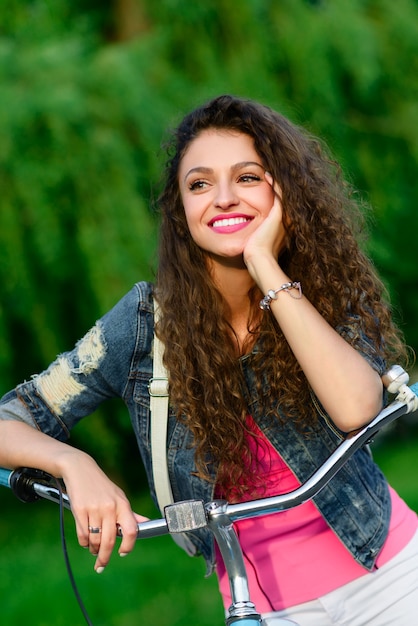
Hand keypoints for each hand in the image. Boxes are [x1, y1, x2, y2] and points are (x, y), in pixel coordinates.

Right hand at [60, 451, 147, 572]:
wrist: (80, 470)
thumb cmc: (101, 486)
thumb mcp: (119, 496)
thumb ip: (130, 514)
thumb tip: (145, 525)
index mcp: (122, 504)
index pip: (131, 530)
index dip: (128, 545)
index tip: (123, 553)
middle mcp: (110, 507)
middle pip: (110, 540)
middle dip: (105, 557)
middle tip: (101, 565)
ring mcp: (94, 509)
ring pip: (95, 540)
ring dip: (94, 549)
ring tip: (94, 550)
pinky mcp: (79, 510)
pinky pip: (82, 535)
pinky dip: (84, 543)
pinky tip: (86, 542)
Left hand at [243, 173, 286, 274]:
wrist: (259, 260)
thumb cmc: (254, 254)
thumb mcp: (255, 241)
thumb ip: (255, 232)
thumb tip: (241, 227)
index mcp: (284, 227)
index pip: (279, 205)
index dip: (273, 194)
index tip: (265, 184)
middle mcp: (288, 221)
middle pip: (283, 198)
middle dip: (275, 186)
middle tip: (267, 175)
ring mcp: (285, 217)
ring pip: (283, 194)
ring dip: (275, 183)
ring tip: (267, 173)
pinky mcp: (278, 214)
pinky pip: (278, 193)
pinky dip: (274, 183)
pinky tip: (266, 175)